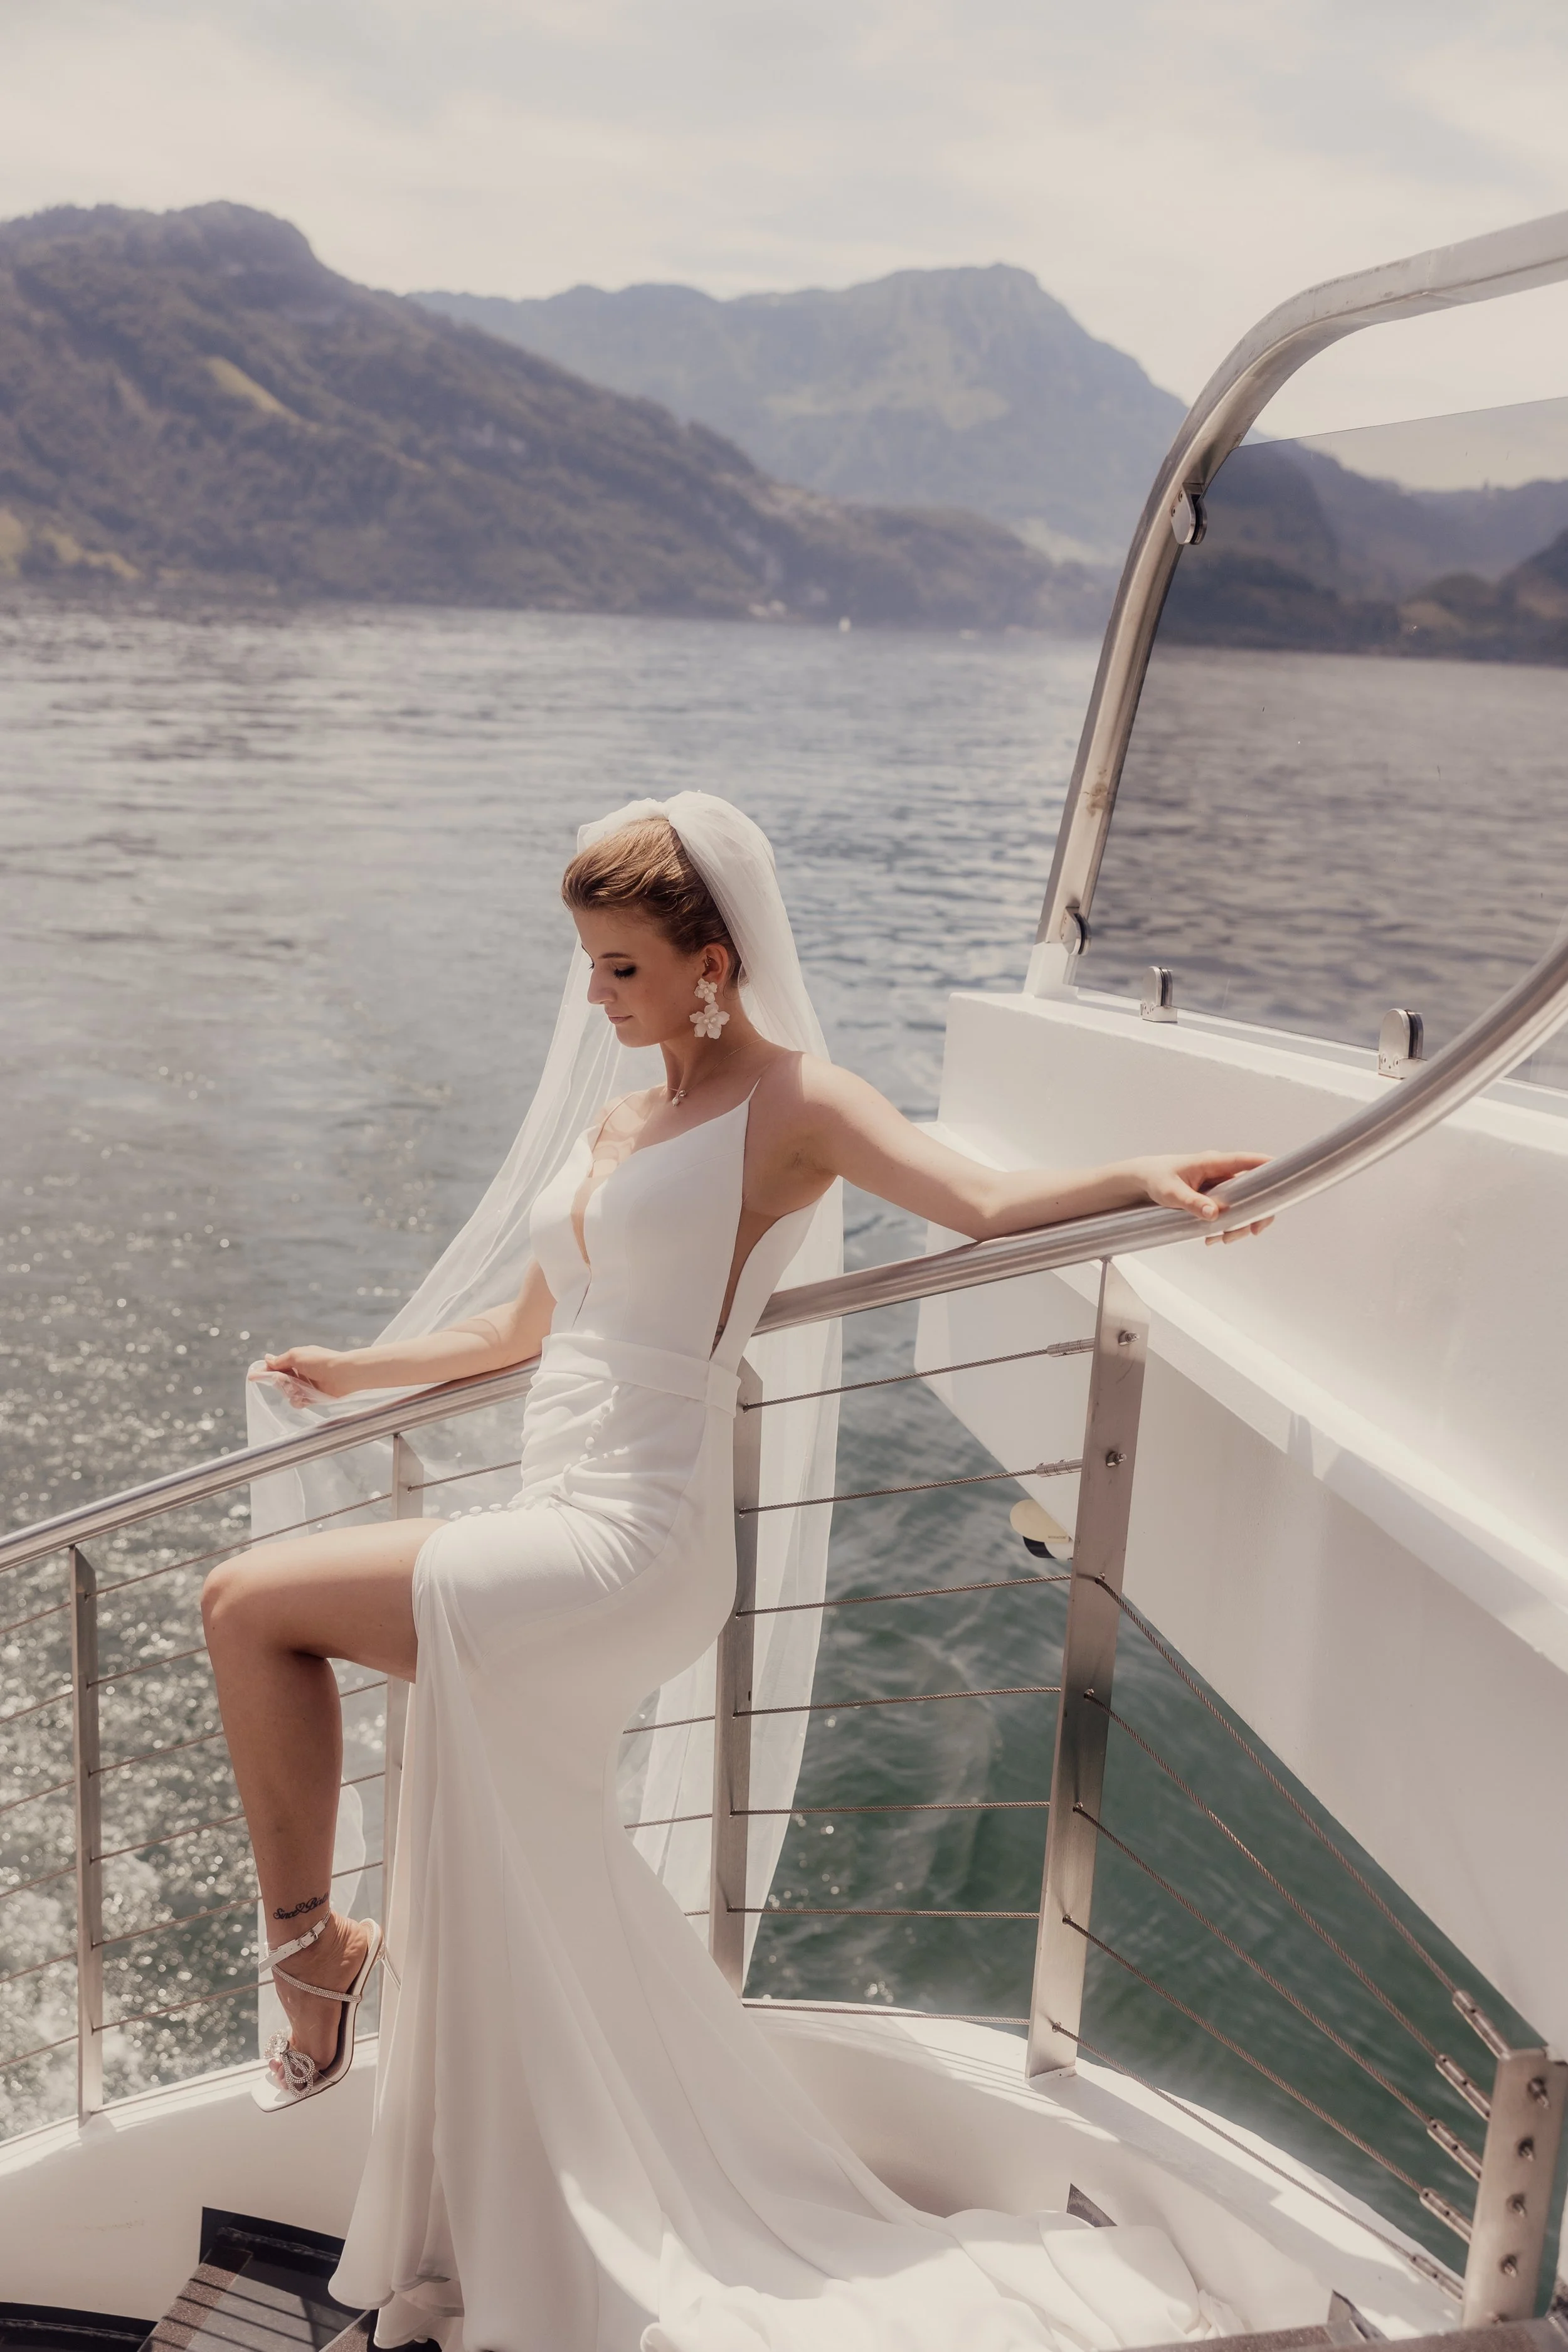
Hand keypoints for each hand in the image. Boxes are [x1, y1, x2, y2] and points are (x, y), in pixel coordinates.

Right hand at [248, 1346, 360, 1407]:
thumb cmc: (320, 1361)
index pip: (276, 1366)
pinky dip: (298, 1401)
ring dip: (290, 1392)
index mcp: (296, 1359)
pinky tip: (302, 1399)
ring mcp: (306, 1385)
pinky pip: (298, 1401)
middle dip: (281, 1382)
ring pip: (288, 1392)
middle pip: (280, 1381)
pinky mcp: (313, 1396)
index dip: (265, 1371)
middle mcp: (300, 1372)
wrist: (343, 1374)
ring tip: (297, 1390)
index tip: (252, 1377)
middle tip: (286, 1381)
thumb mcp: (296, 1356)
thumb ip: (280, 1360)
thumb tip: (266, 1358)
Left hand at [1128, 1152, 1274, 1244]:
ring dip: (1238, 1224)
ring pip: (1243, 1203)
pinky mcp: (1215, 1195)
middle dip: (1255, 1212)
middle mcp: (1221, 1172)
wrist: (1143, 1180)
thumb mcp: (1170, 1192)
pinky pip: (1230, 1210)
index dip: (1267, 1167)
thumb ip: (1192, 1202)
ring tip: (1221, 1240)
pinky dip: (1226, 1225)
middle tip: (1251, 1232)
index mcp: (1213, 1162)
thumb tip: (1214, 1214)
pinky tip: (1213, 1238)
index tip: (1285, 1176)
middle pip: (1252, 1189)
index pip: (1246, 1161)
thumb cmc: (1157, 1178)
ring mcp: (1220, 1184)